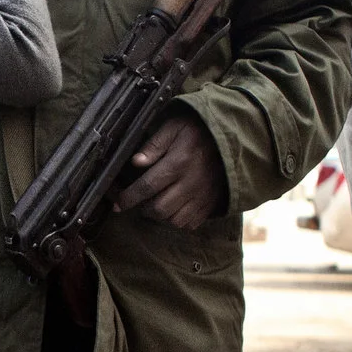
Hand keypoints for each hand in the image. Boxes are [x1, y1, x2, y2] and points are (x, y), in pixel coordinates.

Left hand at [111, 113, 225, 229]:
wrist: (234, 138)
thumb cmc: (199, 130)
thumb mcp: (175, 127)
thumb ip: (154, 144)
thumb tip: (136, 162)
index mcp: (178, 162)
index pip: (147, 186)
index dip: (128, 198)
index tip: (117, 204)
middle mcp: (190, 183)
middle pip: (159, 209)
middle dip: (143, 209)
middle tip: (140, 201)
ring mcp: (203, 196)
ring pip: (174, 220)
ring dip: (161, 216)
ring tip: (157, 204)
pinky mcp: (211, 203)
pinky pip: (190, 223)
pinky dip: (178, 221)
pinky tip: (174, 208)